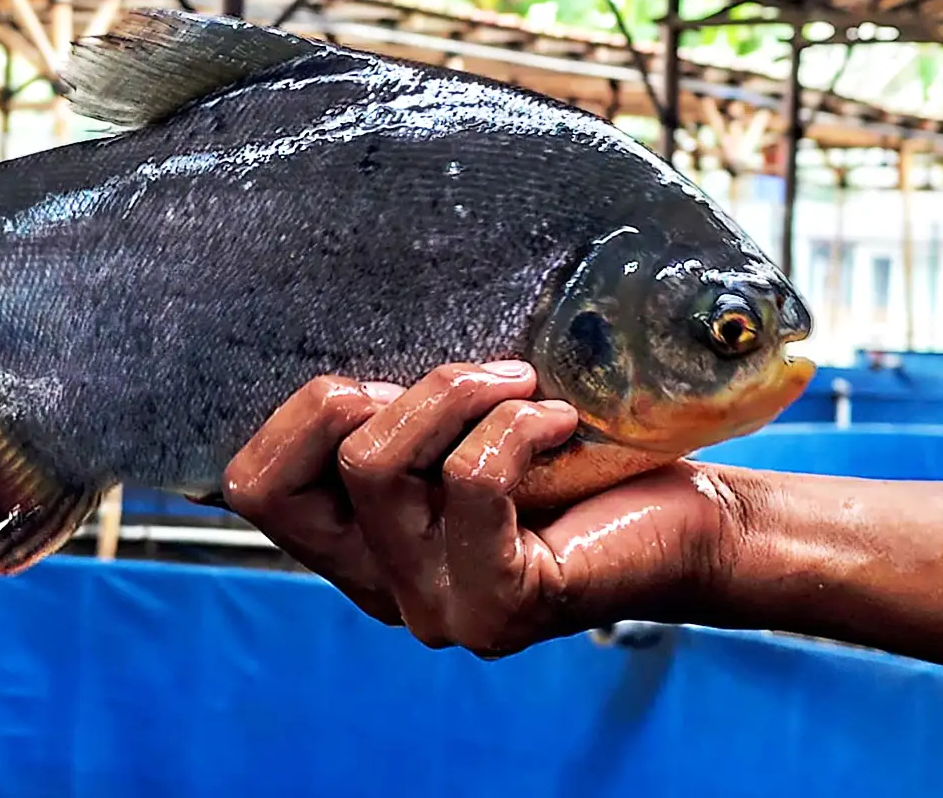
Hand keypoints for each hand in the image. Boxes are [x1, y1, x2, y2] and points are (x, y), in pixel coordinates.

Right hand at [222, 361, 747, 657]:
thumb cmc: (579, 460)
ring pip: (374, 465)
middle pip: (275, 484)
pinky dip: (514, 425)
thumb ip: (400, 409)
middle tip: (444, 382)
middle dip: (342, 400)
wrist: (692, 519)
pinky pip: (470, 480)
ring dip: (450, 392)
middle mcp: (383, 590)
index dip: (291, 417)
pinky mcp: (499, 605)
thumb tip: (350, 333)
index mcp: (360, 546)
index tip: (382, 381)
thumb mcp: (464, 425)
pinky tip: (560, 422)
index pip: (250, 489)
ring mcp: (436, 609)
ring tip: (520, 385)